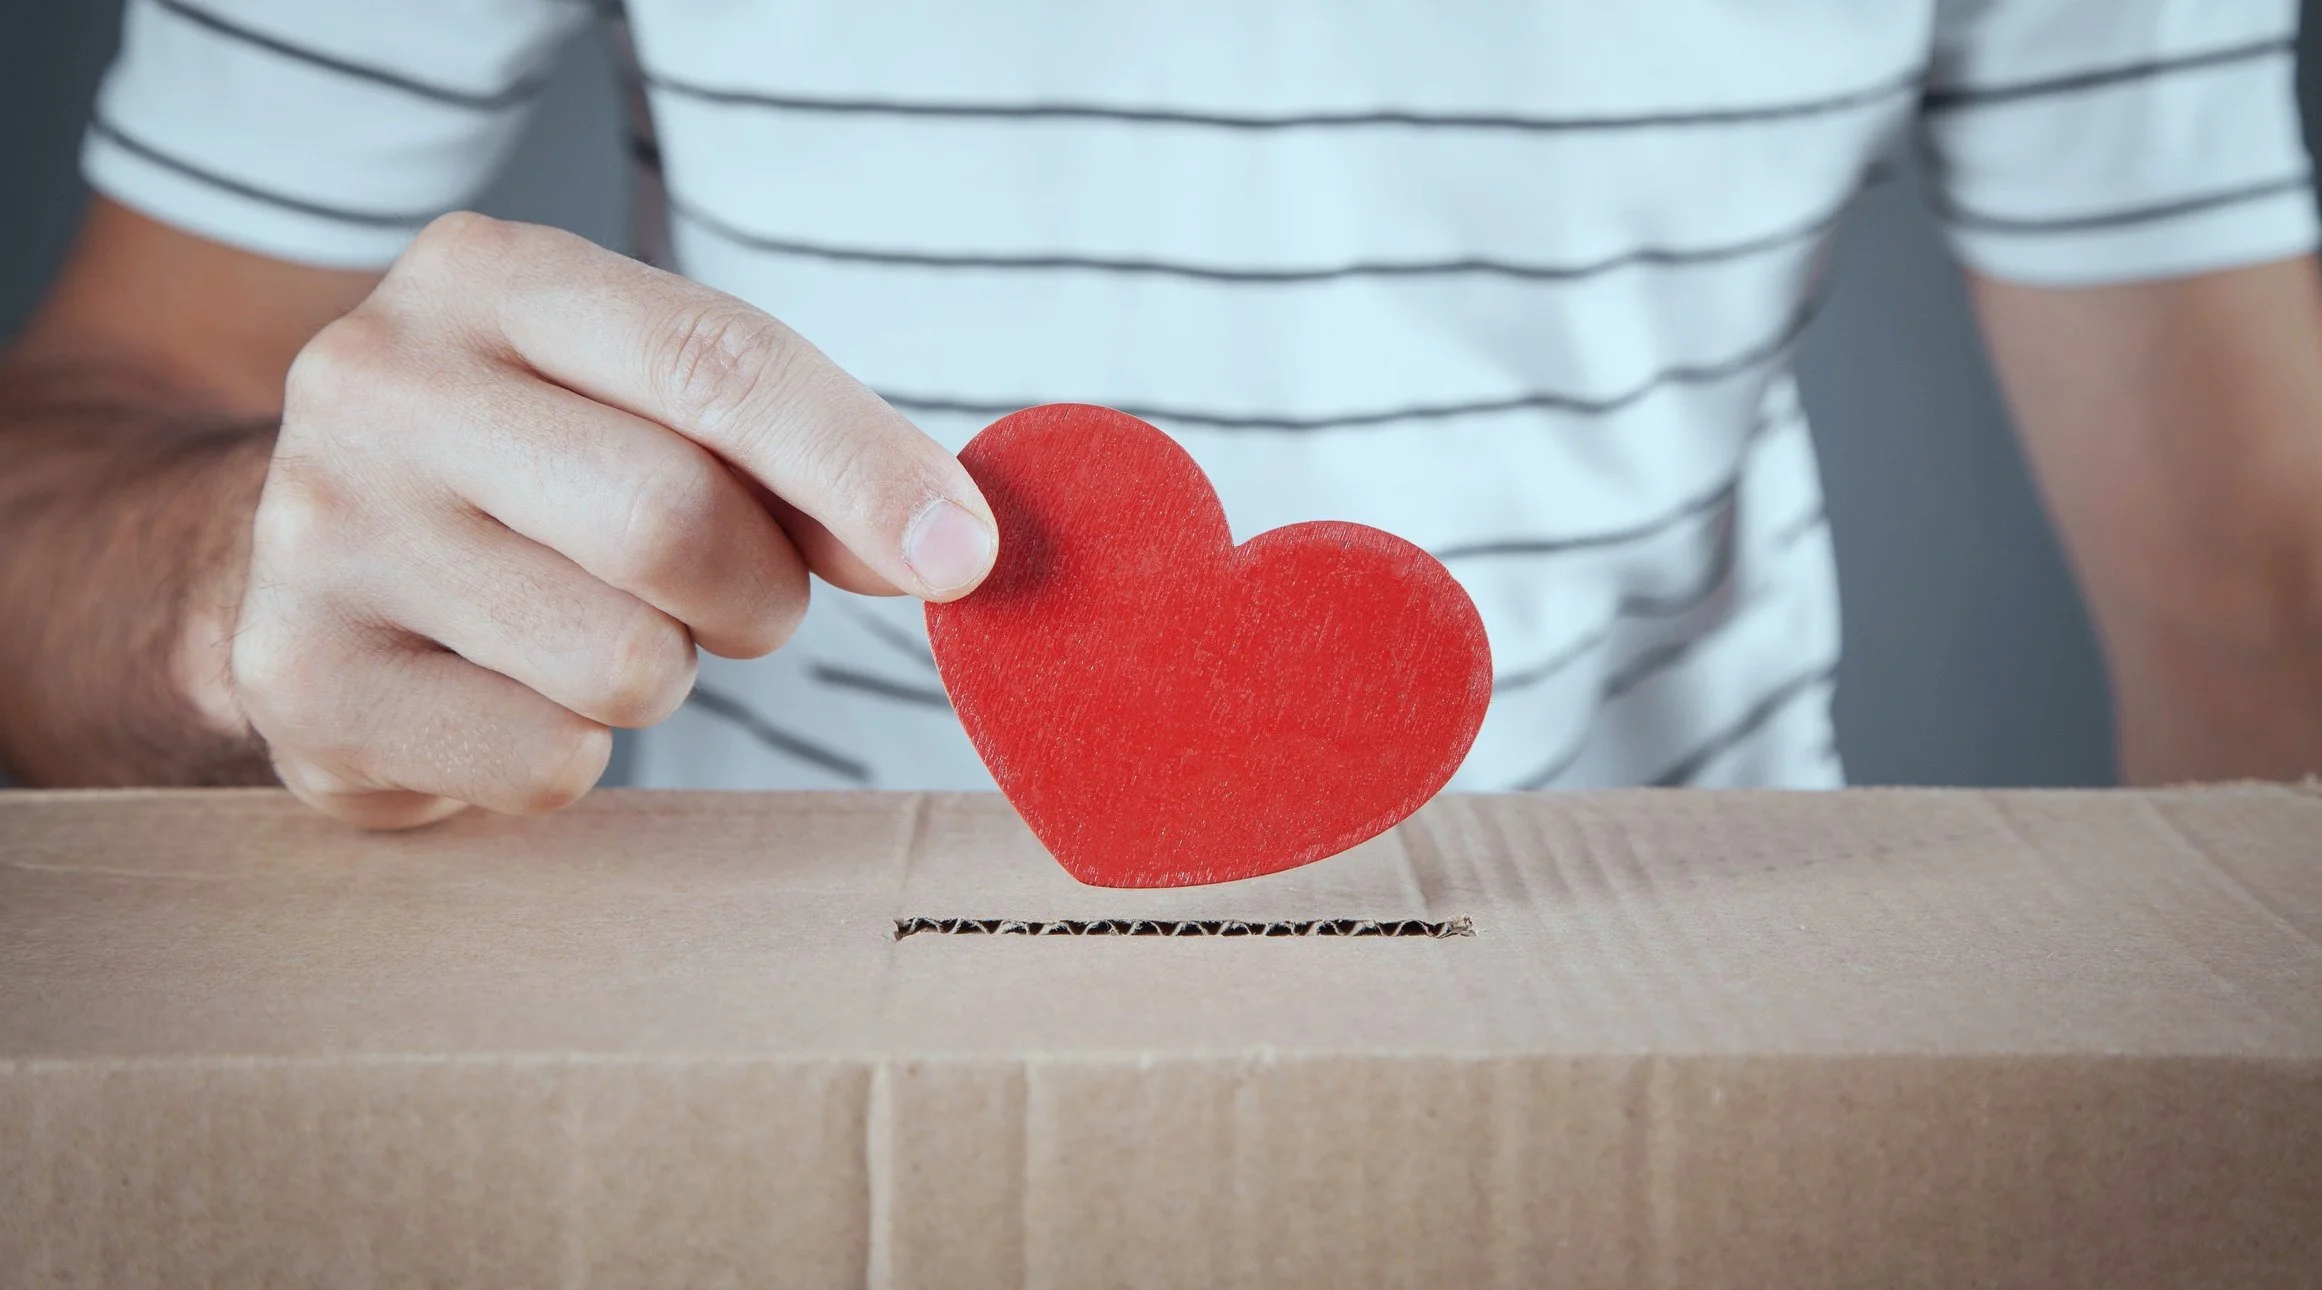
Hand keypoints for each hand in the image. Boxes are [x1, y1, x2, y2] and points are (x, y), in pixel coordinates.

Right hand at [231, 213, 997, 826]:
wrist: (293, 555)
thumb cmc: (532, 469)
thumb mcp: (646, 402)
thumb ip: (795, 452)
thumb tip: (949, 544)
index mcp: (486, 276)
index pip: (716, 360)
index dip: (862, 465)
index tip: (966, 552)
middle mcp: (379, 383)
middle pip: (674, 521)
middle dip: (757, 590)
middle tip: (739, 599)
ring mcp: (319, 536)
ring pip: (622, 662)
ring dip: (666, 670)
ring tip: (592, 625)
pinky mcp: (303, 685)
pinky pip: (549, 760)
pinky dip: (577, 749)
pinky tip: (509, 691)